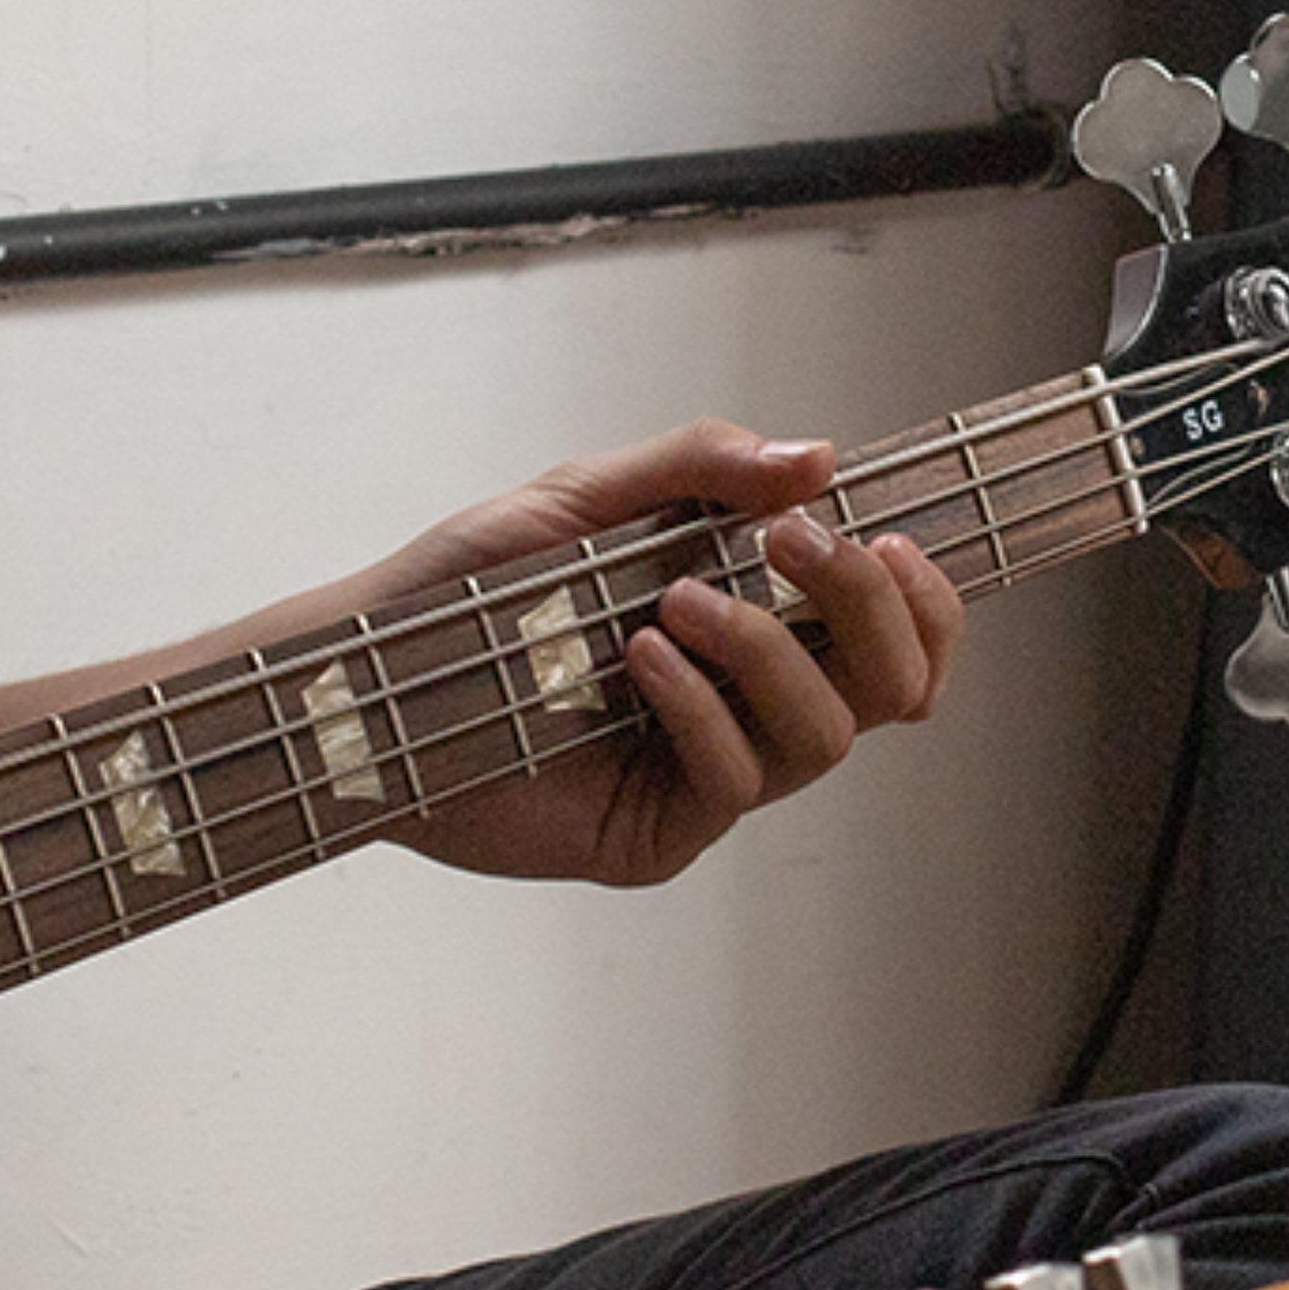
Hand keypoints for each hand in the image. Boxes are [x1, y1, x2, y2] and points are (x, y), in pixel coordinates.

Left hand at [374, 425, 961, 888]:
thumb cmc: (467, 591)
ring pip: (827, 738)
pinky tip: (637, 660)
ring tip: (676, 605)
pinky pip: (733, 783)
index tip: (886, 537)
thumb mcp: (584, 496)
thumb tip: (817, 457)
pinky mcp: (659, 832)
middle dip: (865, 607)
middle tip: (792, 545)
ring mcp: (710, 773)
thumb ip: (700, 466)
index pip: (898, 632)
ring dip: (770, 654)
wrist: (364, 678)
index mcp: (754, 624)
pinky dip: (699, 708)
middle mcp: (749, 703)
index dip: (924, 597)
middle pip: (895, 686)